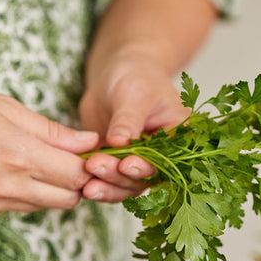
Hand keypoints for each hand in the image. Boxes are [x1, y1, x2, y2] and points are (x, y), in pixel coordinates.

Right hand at [0, 92, 98, 213]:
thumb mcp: (6, 110)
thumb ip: (52, 131)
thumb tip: (89, 142)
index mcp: (18, 155)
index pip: (77, 174)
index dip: (90, 165)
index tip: (91, 154)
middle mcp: (9, 185)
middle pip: (69, 197)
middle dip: (78, 180)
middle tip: (71, 159)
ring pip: (49, 205)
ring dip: (56, 187)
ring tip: (43, 162)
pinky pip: (25, 207)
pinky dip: (33, 193)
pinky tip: (21, 172)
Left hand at [79, 50, 189, 202]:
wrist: (116, 74)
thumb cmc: (135, 75)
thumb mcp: (134, 93)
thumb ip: (128, 119)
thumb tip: (119, 142)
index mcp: (178, 136)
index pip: (168, 159)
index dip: (149, 167)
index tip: (127, 164)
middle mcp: (162, 156)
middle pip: (146, 177)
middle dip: (121, 175)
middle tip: (96, 164)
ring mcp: (139, 162)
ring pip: (127, 184)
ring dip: (108, 184)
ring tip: (87, 178)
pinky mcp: (118, 166)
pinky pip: (109, 182)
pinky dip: (98, 185)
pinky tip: (83, 186)